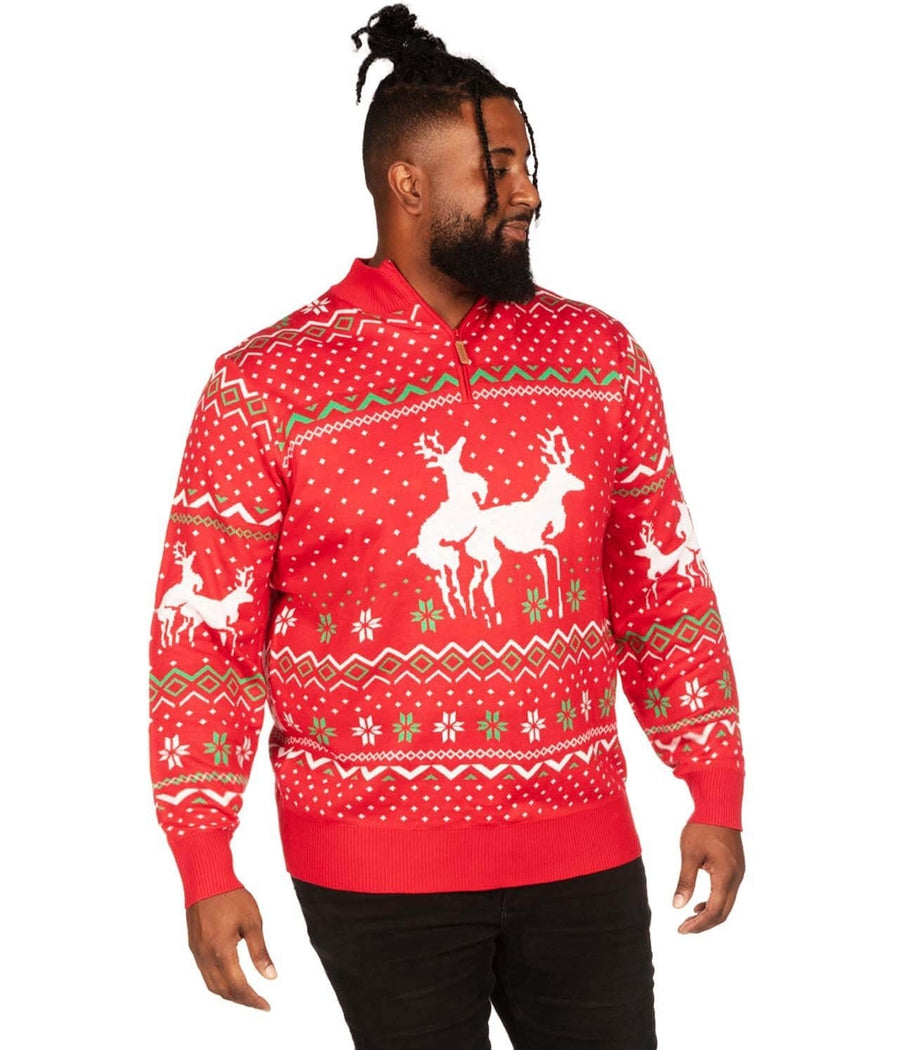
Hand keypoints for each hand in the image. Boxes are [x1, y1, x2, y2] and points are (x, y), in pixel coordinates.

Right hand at [186, 886, 277, 1009]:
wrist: (206, 878)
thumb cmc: (231, 896)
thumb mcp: (252, 922)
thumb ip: (260, 952)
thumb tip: (271, 976)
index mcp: (221, 951)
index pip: (238, 986)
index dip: (253, 999)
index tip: (266, 1005)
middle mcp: (206, 956)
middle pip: (223, 990)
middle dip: (242, 1000)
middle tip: (259, 1002)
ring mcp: (197, 952)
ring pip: (212, 985)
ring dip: (229, 994)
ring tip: (247, 994)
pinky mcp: (194, 946)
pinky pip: (205, 973)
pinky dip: (218, 983)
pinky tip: (230, 978)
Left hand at [672, 822, 744, 933]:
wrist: (720, 808)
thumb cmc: (702, 828)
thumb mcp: (689, 853)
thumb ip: (685, 881)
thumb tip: (677, 906)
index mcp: (725, 875)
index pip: (714, 911)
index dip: (698, 924)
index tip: (682, 929)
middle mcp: (736, 878)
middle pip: (723, 913)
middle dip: (704, 924)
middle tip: (684, 928)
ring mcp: (739, 874)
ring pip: (727, 905)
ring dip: (709, 915)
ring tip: (689, 919)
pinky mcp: (737, 869)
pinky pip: (728, 894)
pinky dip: (715, 903)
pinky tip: (699, 904)